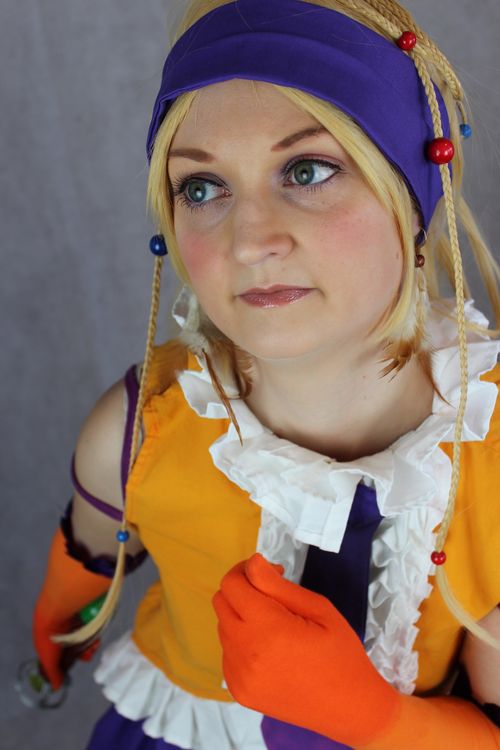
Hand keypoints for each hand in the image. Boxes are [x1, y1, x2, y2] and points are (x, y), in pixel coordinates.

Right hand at [33, 604, 100, 689]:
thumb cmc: (49, 638)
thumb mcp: (48, 660)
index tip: (76, 664)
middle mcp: (64, 634)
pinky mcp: (84, 618)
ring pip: (86, 640)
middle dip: (84, 653)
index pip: (65, 656)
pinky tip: (96, 639)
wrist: (56, 612)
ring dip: (91, 645)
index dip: (71, 662)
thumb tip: (56, 687)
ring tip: (93, 645)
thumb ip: (53, 674)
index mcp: (53, 643)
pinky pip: (92, 630)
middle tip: (89, 653)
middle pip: (78, 649)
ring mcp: (75, 626)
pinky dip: (94, 635)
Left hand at [213, 553, 398, 746]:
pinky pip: (228, 652)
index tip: (273, 574)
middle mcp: (245, 652)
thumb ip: (277, 585)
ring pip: (223, 626)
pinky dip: (242, 641)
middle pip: (222, 601)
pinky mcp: (239, 691)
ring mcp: (238, 675)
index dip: (248, 569)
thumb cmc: (340, 653)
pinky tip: (270, 648)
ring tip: (275, 623)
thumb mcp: (317, 608)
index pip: (232, 583)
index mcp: (267, 628)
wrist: (350, 708)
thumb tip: (252, 563)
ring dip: (242, 615)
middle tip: (273, 594)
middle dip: (243, 589)